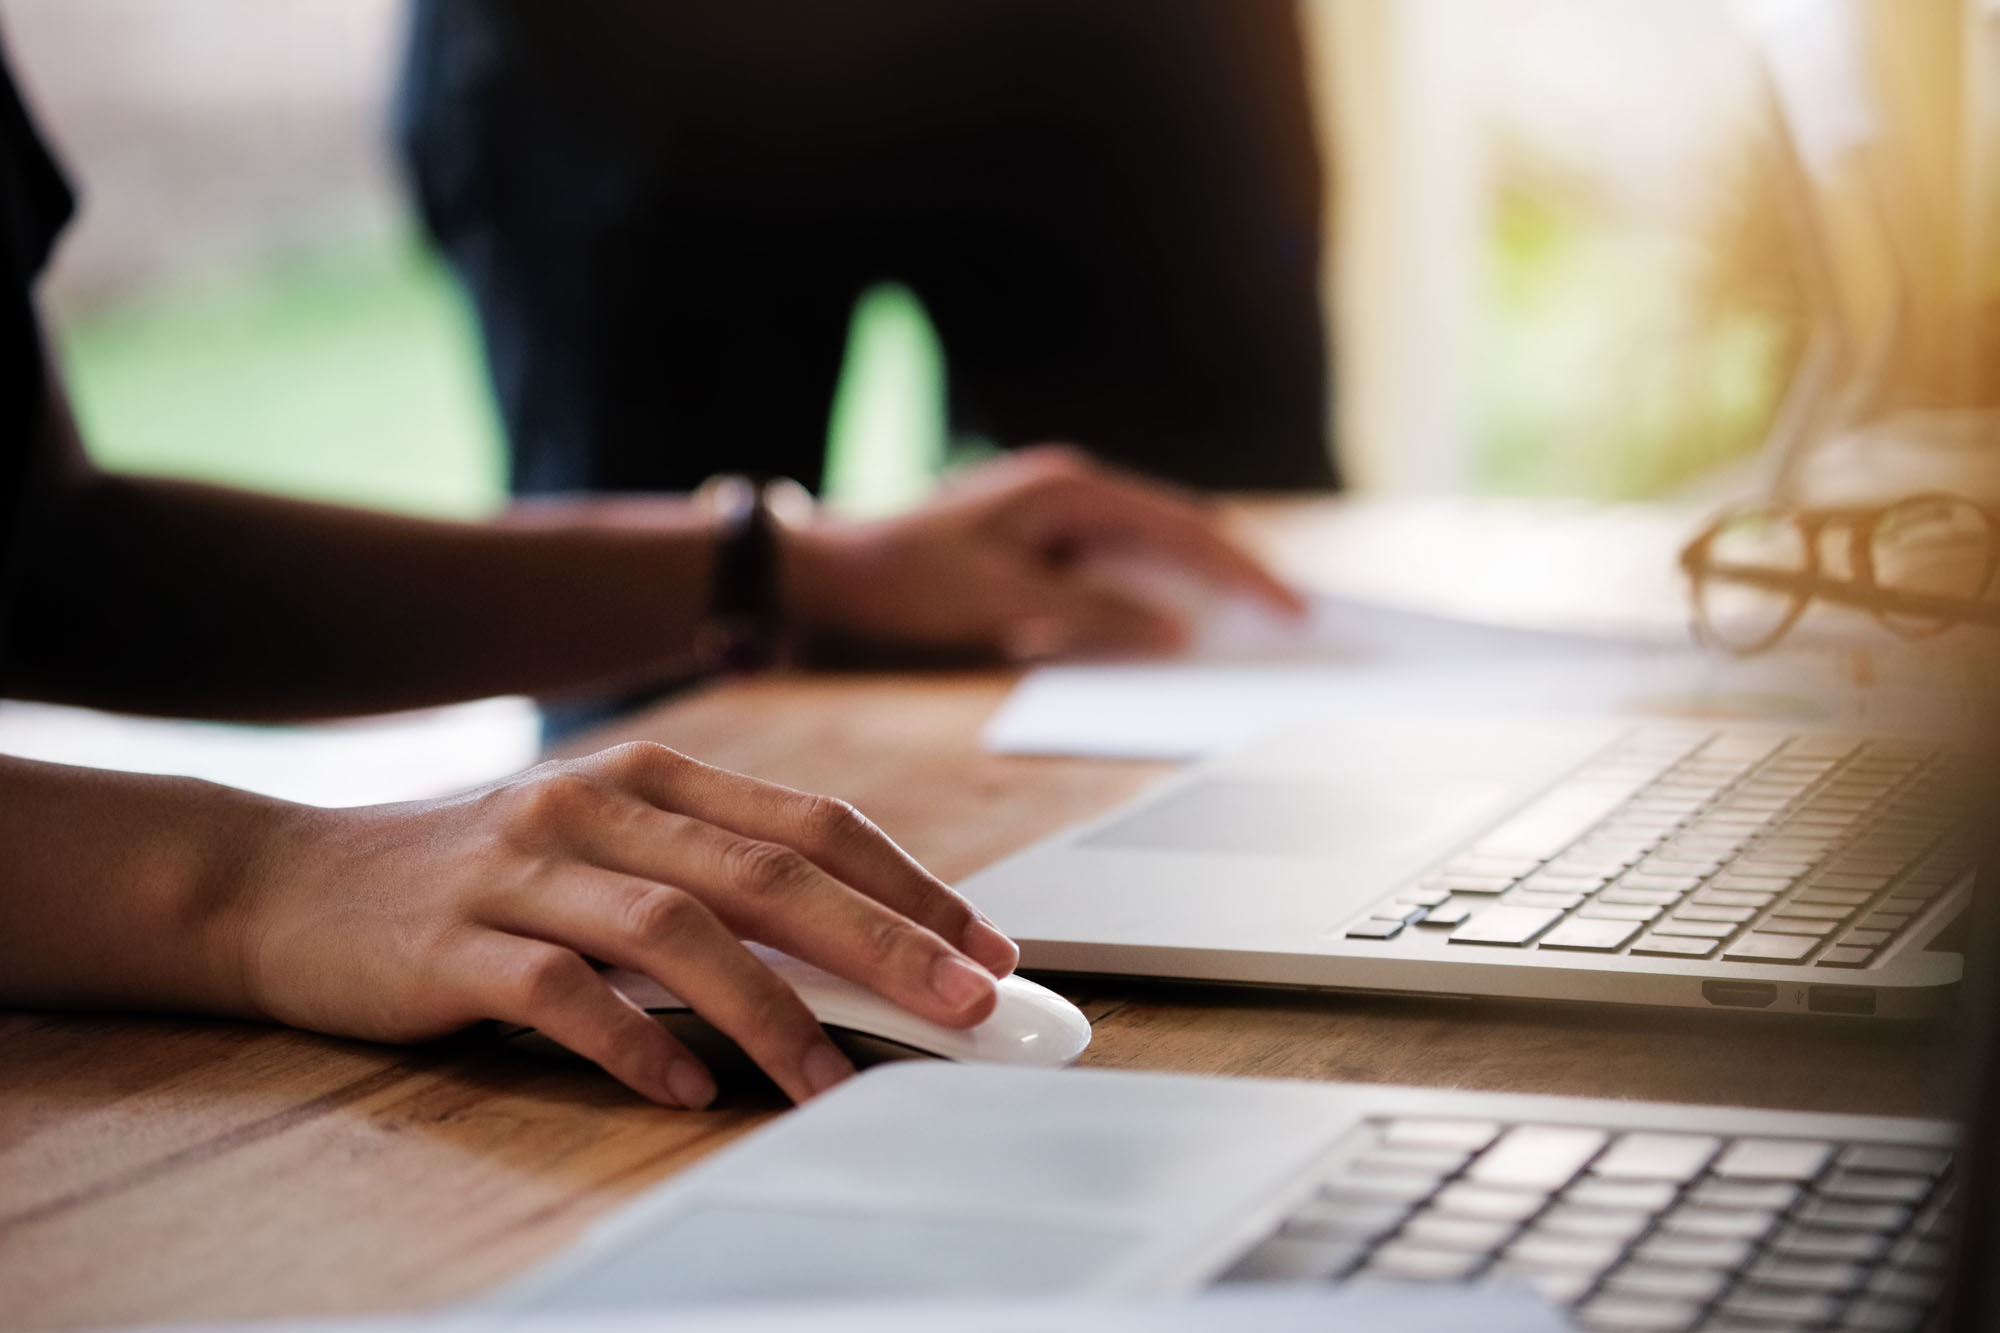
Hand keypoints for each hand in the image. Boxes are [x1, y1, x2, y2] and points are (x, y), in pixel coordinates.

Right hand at [235, 743, 1018, 1107]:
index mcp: (651, 777)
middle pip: (765, 870)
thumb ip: (707, 885)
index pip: (809, 824)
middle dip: (880, 938)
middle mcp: (596, 805)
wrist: (286, 883)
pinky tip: (690, 1092)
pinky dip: (634, 1045)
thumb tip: (855, 964)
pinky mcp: (453, 943)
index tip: (986, 946)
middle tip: (964, 1001)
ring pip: (674, 930)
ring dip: (771, 1009)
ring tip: (834, 1080)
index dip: (908, 882)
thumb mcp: (599, 853)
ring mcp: (521, 868)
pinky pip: (560, 994)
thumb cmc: (474, 879)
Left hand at [782, 446, 1306, 658]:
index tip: (1293, 612)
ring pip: (1157, 547)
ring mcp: (1061, 514)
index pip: (1184, 532)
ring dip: (1204, 582)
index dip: (1245, 575)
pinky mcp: (1047, 541)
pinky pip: (1122, 565)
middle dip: (1242, 572)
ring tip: (1259, 623)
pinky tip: (1180, 625)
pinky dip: (1159, 593)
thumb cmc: (907, 581)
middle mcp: (1074, 492)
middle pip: (1183, 530)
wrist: (830, 571)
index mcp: (1072, 491)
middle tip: (1297, 620)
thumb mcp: (1005, 604)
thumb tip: (1176, 630)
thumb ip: (1095, 616)